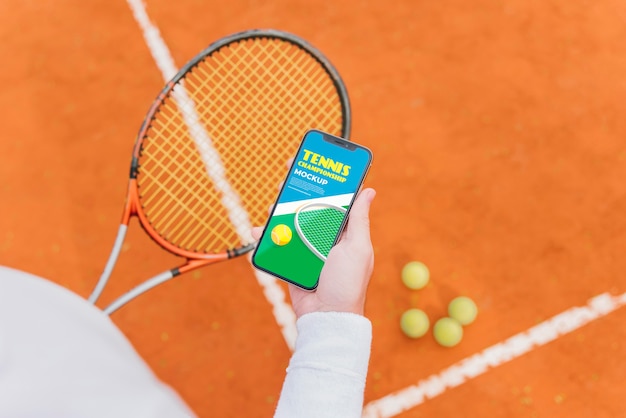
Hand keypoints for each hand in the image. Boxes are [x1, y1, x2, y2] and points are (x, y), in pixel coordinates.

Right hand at [251, 187, 375, 317]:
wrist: (326, 316)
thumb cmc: (347, 284)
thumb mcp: (357, 248)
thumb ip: (359, 219)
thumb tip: (369, 191)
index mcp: (344, 231)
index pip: (335, 199)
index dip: (326, 182)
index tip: (316, 163)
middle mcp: (325, 237)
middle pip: (309, 207)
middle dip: (297, 191)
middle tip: (288, 176)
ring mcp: (307, 248)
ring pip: (290, 222)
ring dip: (279, 211)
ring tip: (274, 205)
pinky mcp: (292, 260)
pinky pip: (277, 244)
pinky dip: (266, 237)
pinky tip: (258, 230)